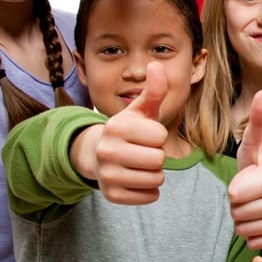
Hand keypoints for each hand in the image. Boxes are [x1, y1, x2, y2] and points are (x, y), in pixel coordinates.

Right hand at [95, 62, 168, 203]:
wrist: (101, 156)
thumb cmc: (131, 130)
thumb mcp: (142, 110)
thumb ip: (154, 89)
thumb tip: (157, 64)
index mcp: (116, 126)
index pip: (160, 136)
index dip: (158, 136)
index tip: (145, 135)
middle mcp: (107, 150)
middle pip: (158, 159)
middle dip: (157, 155)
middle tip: (142, 151)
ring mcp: (106, 175)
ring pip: (156, 179)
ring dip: (154, 173)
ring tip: (139, 164)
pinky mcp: (111, 195)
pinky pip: (150, 196)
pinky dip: (149, 190)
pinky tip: (136, 179)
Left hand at [229, 89, 261, 249]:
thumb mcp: (255, 140)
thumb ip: (258, 119)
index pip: (236, 194)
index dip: (234, 186)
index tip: (248, 177)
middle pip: (239, 213)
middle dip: (237, 204)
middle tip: (250, 191)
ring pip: (244, 229)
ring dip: (242, 218)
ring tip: (254, 203)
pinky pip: (254, 241)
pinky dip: (251, 232)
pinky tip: (260, 217)